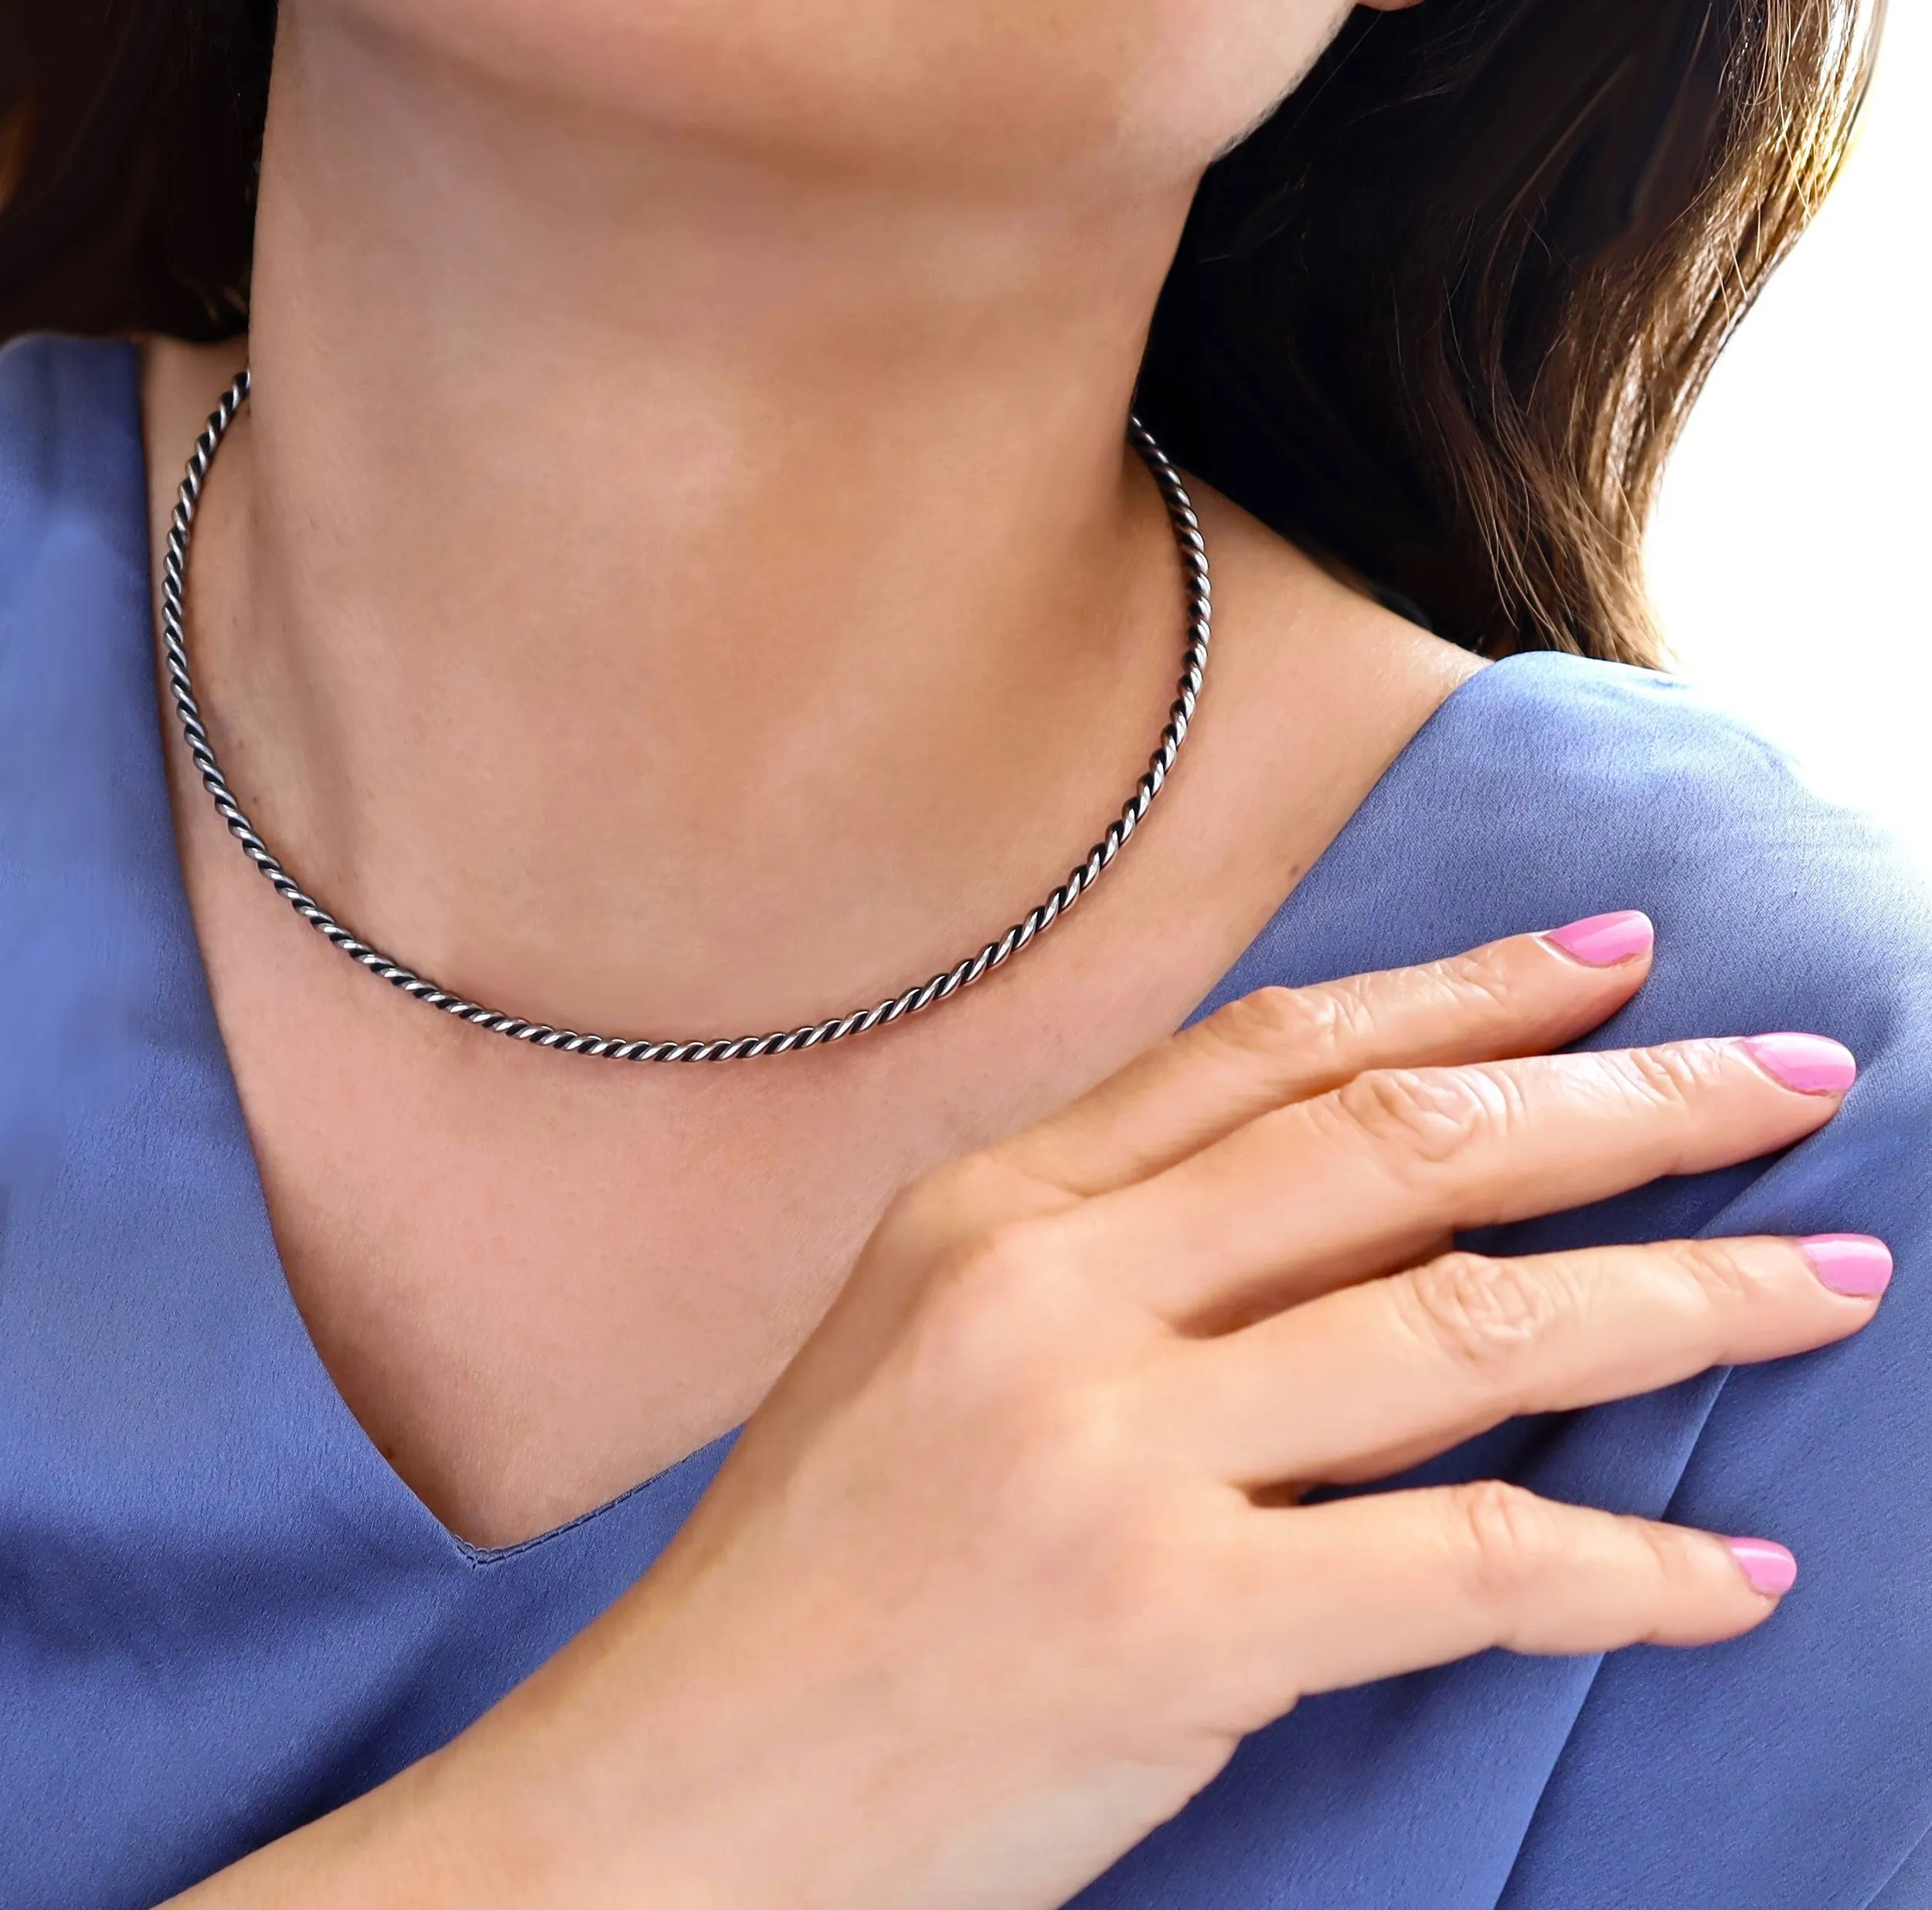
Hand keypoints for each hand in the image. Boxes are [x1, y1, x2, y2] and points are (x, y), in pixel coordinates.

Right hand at [184, 915, 1878, 1909]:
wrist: (662, 1803)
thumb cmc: (801, 1583)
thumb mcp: (919, 1353)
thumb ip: (1098, 1258)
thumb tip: (1335, 1220)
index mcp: (979, 1211)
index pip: (1265, 1054)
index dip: (1456, 991)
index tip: (1607, 960)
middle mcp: (1043, 1295)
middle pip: (1392, 1148)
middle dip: (1621, 1102)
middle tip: (1790, 1073)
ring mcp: (1102, 1454)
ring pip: (1464, 1330)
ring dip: (1682, 1298)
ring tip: (1829, 1277)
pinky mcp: (1164, 1627)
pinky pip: (1463, 1568)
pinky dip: (1623, 1573)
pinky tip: (1730, 1575)